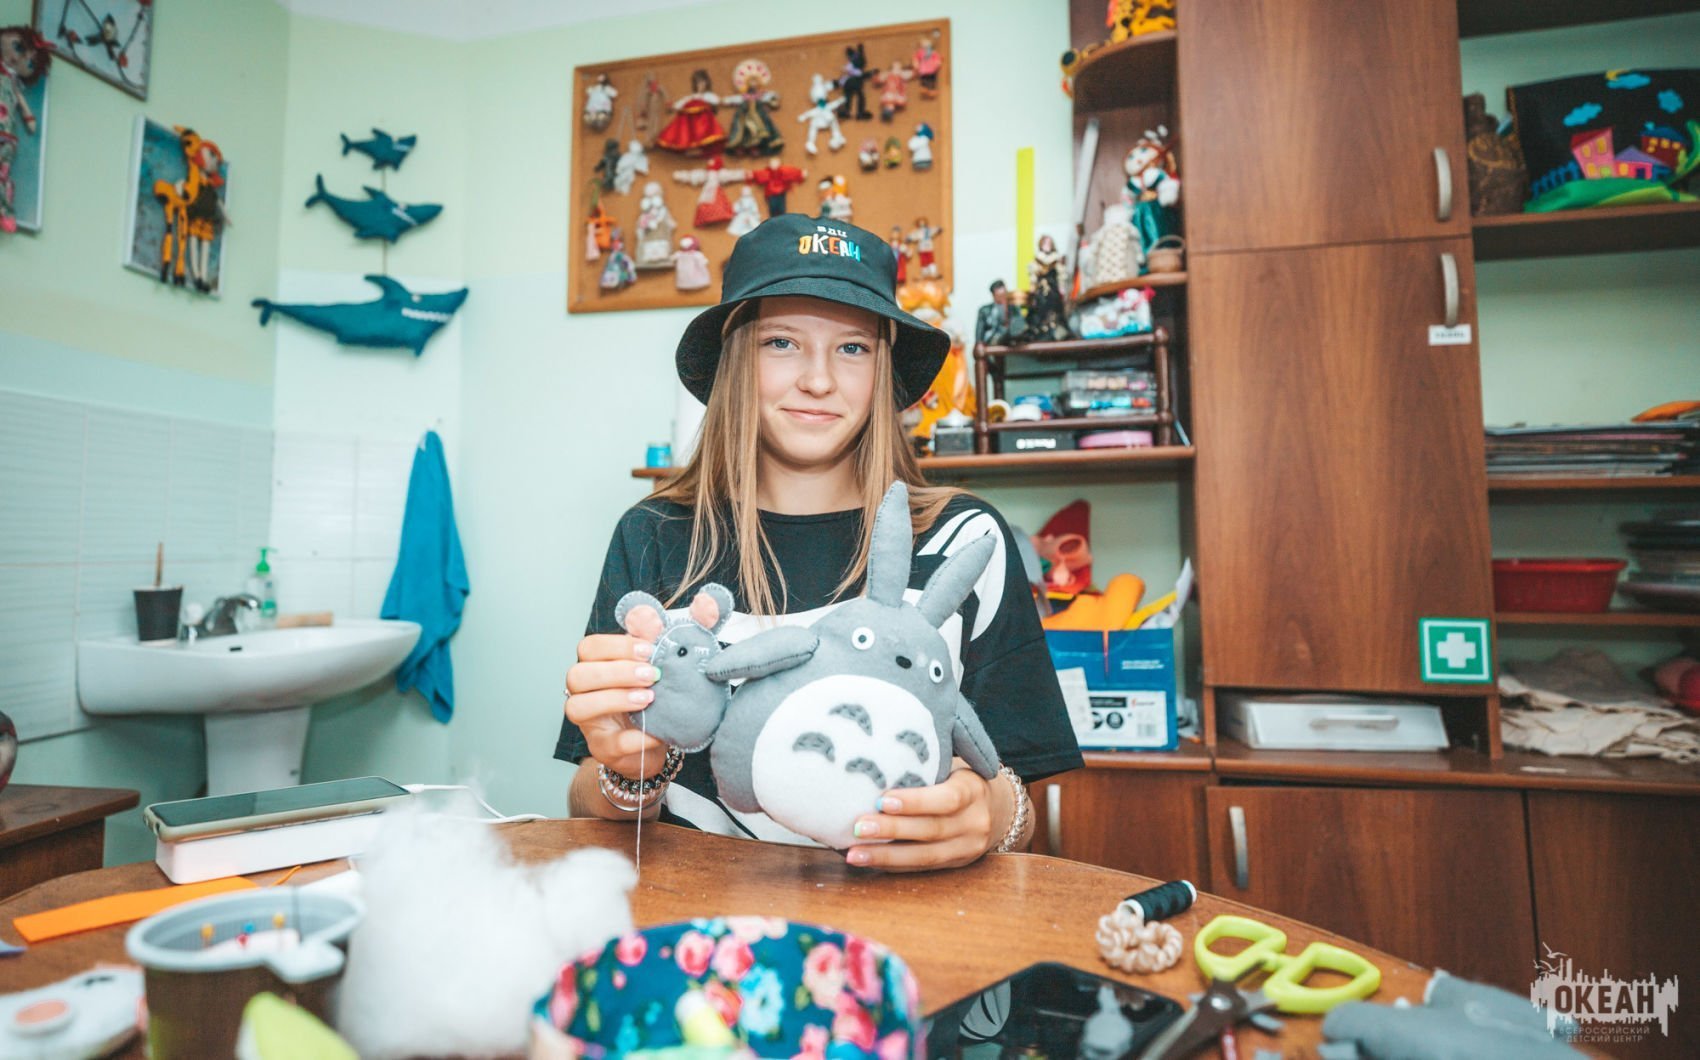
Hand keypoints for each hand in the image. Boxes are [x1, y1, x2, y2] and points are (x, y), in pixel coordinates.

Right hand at [564, 624, 666, 780]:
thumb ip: (655, 637)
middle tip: (652, 675)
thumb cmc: (651, 694)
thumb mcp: (654, 664)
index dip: (616, 646)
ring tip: (648, 699)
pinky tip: (656, 731)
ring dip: (614, 699)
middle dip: (616, 672)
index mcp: (594, 666)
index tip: (648, 650)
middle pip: (578, 674)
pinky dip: (634, 737)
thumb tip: (661, 612)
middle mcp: (583, 692)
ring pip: (578, 706)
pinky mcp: (603, 748)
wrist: (658, 737)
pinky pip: (609, 742)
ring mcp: (589, 722)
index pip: (588, 647)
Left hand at [842, 761, 1012, 872]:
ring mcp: (966, 848)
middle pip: (931, 830)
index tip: (882, 800)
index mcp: (973, 791)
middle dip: (891, 830)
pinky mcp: (955, 865)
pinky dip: (892, 865)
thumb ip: (929, 766)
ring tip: (854, 854)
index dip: (914, 802)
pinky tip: (868, 861)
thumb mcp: (955, 766)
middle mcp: (974, 823)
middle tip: (858, 827)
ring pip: (924, 856)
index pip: (946, 799)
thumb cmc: (961, 779)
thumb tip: (878, 758)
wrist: (997, 809)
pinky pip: (921, 867)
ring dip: (885, 856)